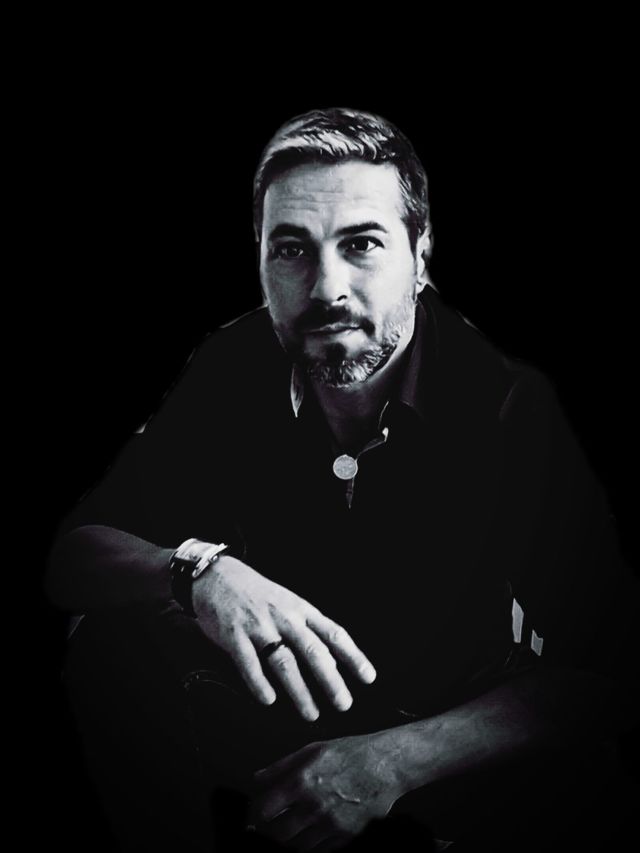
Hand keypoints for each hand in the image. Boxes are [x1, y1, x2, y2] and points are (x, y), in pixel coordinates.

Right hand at [191, 553, 376, 720]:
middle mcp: (284, 617)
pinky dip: (259, 682)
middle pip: (313, 650)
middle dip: (330, 679)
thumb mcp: (289, 603)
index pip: (333, 633)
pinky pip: (248, 662)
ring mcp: (259, 626)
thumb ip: (308, 629)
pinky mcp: (234, 634)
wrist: (218, 575)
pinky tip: (268, 699)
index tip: (368, 677)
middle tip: (343, 703)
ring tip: (311, 712)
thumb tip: (333, 662)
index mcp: (301, 609)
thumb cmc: (258, 594)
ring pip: (284, 661)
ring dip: (299, 690)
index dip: (353, 655)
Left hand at [249, 735, 405, 850]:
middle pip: (278, 835)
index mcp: (301, 781)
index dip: (255, 816)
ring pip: (298, 847)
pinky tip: (310, 833)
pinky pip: (320, 850)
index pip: (264, 811)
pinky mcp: (346, 836)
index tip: (255, 816)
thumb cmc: (349, 753)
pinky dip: (311, 845)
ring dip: (289, 841)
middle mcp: (313, 806)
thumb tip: (256, 780)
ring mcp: (330, 824)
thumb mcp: (311, 750)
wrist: (386, 765)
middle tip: (268, 828)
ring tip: (289, 831)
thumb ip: (280, 767)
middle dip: (270, 833)